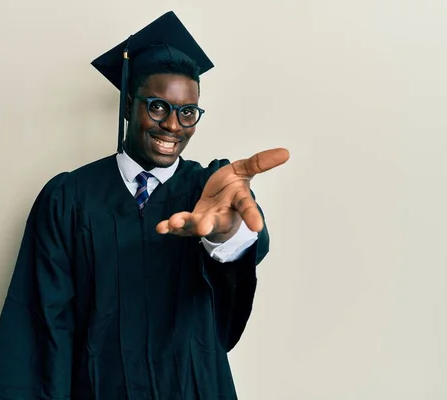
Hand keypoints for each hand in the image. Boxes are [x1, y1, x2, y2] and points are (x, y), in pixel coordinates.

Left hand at [155, 148, 289, 240]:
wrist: (217, 201)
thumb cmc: (230, 187)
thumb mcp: (244, 171)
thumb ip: (260, 162)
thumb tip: (285, 152)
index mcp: (237, 202)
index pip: (246, 208)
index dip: (252, 216)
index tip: (257, 227)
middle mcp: (222, 215)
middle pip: (216, 221)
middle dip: (209, 224)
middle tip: (204, 228)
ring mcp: (204, 220)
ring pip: (194, 224)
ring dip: (184, 223)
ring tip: (174, 222)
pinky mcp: (189, 223)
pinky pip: (178, 226)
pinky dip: (169, 227)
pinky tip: (161, 227)